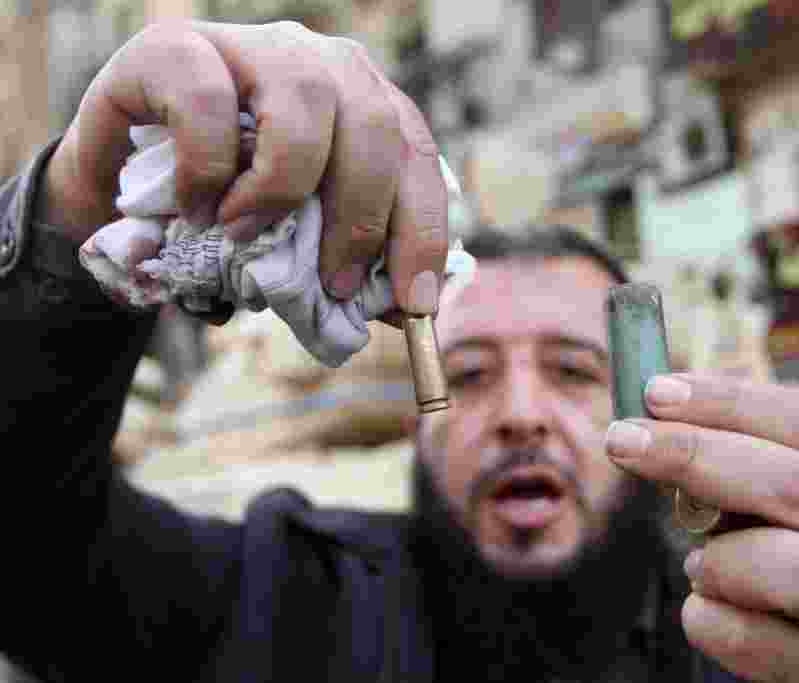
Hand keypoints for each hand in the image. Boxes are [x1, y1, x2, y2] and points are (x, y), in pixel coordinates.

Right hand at [38, 20, 445, 313]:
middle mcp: (318, 62)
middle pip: (376, 127)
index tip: (416, 300)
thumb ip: (345, 260)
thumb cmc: (221, 217)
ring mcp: (251, 46)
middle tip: (336, 284)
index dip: (422, 229)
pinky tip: (197, 209)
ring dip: (285, 188)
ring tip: (249, 237)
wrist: (119, 191)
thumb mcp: (294, 242)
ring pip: (306, 100)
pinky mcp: (176, 49)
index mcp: (360, 104)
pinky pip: (209, 101)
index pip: (415, 156)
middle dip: (363, 219)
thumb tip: (401, 309)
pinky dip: (208, 169)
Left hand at [605, 374, 798, 682]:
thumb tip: (655, 427)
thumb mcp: (798, 502)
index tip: (657, 393)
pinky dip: (708, 615)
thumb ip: (745, 463)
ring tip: (698, 561)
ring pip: (796, 572)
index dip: (733, 403)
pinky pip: (754, 640)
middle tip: (623, 441)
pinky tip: (704, 604)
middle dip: (697, 456)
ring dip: (721, 557)